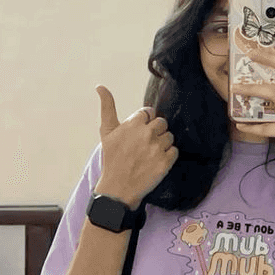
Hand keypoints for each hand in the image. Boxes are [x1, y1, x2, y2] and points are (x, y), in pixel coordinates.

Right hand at [94, 86, 178, 207]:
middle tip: (144, 145)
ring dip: (162, 143)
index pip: (149, 112)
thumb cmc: (112, 158)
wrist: (118, 188)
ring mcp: (157, 148)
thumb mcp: (107, 131)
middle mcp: (147, 133)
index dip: (144, 122)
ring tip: (149, 154)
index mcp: (133, 123)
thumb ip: (107, 106)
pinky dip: (168, 156)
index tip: (138, 134)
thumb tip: (100, 86)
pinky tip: (156, 161)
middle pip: (162, 123)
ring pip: (169, 136)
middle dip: (155, 131)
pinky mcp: (166, 162)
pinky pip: (175, 151)